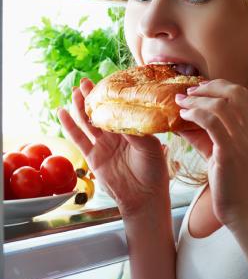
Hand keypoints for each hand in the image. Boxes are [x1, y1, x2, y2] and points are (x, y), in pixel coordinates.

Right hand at [58, 78, 169, 217]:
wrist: (144, 197)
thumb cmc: (154, 171)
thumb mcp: (150, 146)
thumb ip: (135, 131)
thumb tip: (121, 114)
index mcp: (131, 129)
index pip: (118, 108)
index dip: (109, 95)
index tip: (103, 82)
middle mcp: (116, 134)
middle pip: (100, 112)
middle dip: (92, 97)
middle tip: (84, 82)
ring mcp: (103, 145)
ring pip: (88, 122)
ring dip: (80, 107)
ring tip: (74, 92)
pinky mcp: (93, 157)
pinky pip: (78, 139)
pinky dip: (69, 125)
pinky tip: (62, 112)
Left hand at [175, 79, 247, 227]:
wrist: (246, 212)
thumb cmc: (233, 183)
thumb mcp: (220, 153)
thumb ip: (204, 136)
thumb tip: (180, 122)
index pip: (241, 94)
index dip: (218, 86)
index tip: (199, 89)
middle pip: (234, 92)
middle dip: (208, 87)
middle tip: (188, 92)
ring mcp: (244, 141)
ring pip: (220, 105)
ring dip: (196, 100)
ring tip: (181, 103)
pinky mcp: (230, 152)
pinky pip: (212, 123)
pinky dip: (195, 115)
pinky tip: (183, 117)